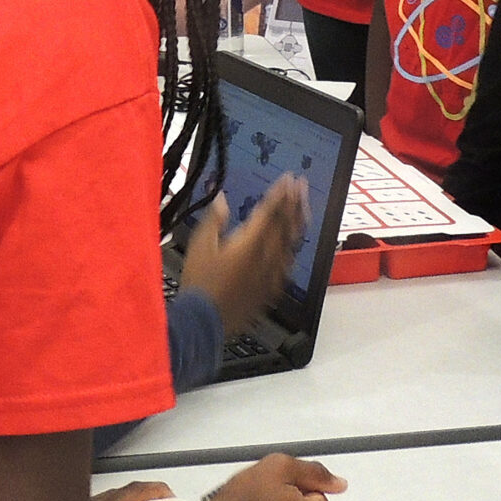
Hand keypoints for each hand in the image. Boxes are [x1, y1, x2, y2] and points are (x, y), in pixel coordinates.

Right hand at [179, 177, 311, 336]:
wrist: (204, 321)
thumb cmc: (199, 283)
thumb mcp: (199, 245)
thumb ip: (214, 219)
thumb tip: (222, 199)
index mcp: (249, 243)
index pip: (270, 212)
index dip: (280, 193)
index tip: (288, 179)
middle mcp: (266, 257)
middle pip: (286, 225)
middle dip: (295, 202)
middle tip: (301, 185)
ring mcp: (271, 274)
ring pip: (291, 243)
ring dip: (297, 222)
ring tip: (301, 207)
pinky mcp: (271, 289)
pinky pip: (288, 263)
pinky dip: (291, 246)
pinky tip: (292, 243)